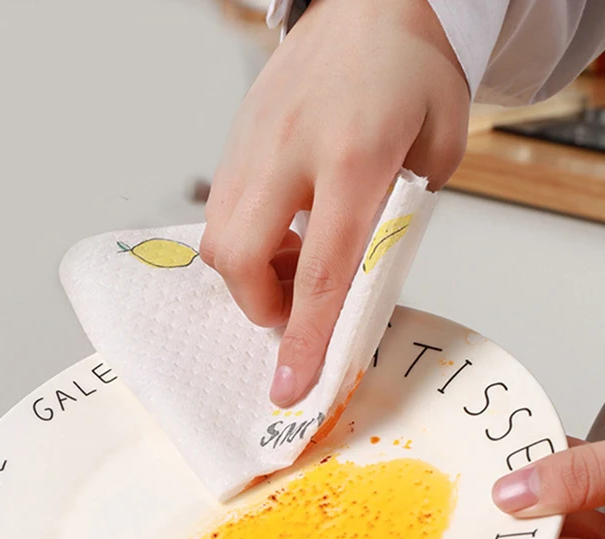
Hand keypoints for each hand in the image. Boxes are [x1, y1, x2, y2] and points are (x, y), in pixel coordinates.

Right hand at [200, 0, 469, 405]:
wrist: (373, 3)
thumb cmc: (413, 72)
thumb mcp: (434, 152)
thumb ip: (397, 223)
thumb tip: (359, 281)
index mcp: (354, 154)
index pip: (321, 271)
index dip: (303, 338)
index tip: (290, 386)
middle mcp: (289, 149)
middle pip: (238, 257)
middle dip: (260, 305)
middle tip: (295, 305)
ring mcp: (252, 143)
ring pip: (218, 237)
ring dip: (251, 272)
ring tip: (293, 258)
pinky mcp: (235, 141)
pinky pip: (221, 211)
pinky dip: (244, 240)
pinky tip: (280, 226)